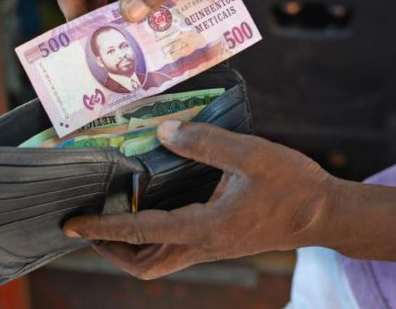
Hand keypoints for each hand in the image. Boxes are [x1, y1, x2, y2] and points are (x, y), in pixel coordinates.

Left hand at [62, 121, 340, 279]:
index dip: (101, 228)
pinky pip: (174, 248)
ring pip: (158, 260)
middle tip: (88, 224)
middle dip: (110, 250)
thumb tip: (161, 132)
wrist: (323, 213)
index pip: (140, 233)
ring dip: (130, 246)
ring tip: (111, 217)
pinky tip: (150, 208)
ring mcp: (211, 246)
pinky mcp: (219, 240)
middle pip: (144, 263)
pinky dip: (152, 236)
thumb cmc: (291, 185)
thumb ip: (204, 142)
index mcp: (205, 228)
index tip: (71, 223)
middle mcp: (203, 244)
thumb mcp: (250, 155)